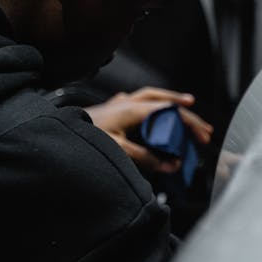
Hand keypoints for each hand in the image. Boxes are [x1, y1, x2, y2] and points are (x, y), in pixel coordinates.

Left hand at [84, 87, 213, 172]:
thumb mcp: (120, 151)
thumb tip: (171, 164)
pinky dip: (151, 106)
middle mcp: (128, 102)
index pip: (170, 111)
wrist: (60, 133)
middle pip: (164, 101)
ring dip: (170, 104)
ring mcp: (119, 104)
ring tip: (184, 111)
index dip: (189, 123)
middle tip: (201, 128)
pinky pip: (138, 103)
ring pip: (152, 98)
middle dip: (185, 112)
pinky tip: (151, 113)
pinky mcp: (112, 110)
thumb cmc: (86, 137)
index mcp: (133, 109)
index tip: (202, 135)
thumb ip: (147, 157)